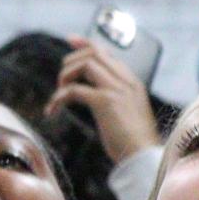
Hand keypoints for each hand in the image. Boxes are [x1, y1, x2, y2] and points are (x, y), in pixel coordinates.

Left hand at [49, 36, 160, 164]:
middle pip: (92, 53)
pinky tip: (53, 110)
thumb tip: (97, 99)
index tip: (71, 40)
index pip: (106, 52)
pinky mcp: (105, 102)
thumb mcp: (129, 116)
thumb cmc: (136, 144)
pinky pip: (74, 90)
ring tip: (58, 97)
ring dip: (65, 77)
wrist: (145, 159)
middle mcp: (125, 80)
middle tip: (61, 82)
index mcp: (132, 82)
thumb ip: (117, 101)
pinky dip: (58, 98)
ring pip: (83, 64)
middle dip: (70, 62)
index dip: (86, 44)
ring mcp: (116, 89)